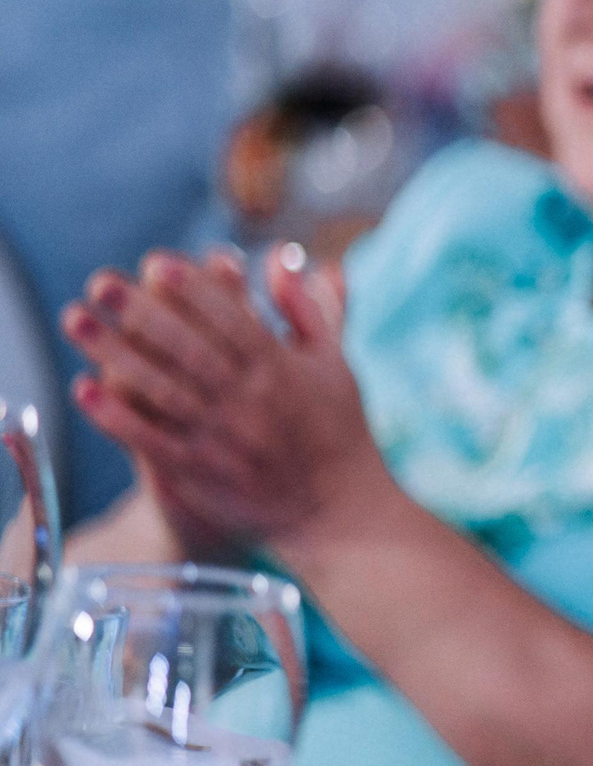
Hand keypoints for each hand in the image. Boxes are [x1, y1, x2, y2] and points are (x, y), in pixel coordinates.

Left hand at [61, 247, 392, 555]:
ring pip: (163, 390)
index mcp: (282, 370)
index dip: (195, 291)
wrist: (341, 511)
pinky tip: (85, 389)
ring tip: (77, 322)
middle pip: (190, 349)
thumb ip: (306, 307)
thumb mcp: (335, 363)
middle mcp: (250, 401)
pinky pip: (153, 441)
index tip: (158, 264)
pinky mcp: (202, 473)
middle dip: (143, 312)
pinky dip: (117, 416)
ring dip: (115, 354)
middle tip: (101, 282)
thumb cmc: (339, 430)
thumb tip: (281, 254)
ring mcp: (223, 438)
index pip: (233, 321)